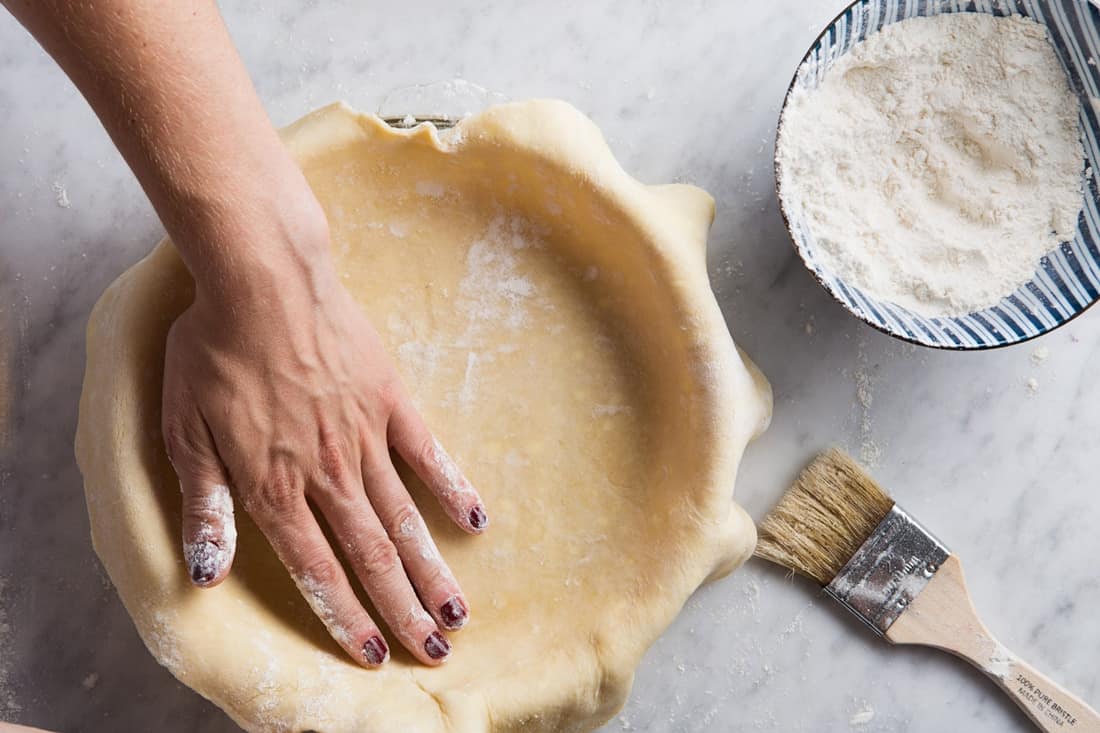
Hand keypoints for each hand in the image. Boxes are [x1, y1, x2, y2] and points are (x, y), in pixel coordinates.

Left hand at [161, 210, 486, 666]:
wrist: (262, 278)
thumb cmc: (212, 352)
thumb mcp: (184, 432)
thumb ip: (204, 506)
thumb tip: (206, 575)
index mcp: (275, 486)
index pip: (317, 568)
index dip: (345, 616)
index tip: (373, 654)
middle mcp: (328, 473)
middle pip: (371, 556)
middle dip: (401, 611)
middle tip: (435, 653)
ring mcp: (365, 437)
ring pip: (404, 517)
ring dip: (431, 570)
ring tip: (458, 613)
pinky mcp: (390, 400)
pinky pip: (427, 453)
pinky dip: (452, 488)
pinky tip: (476, 520)